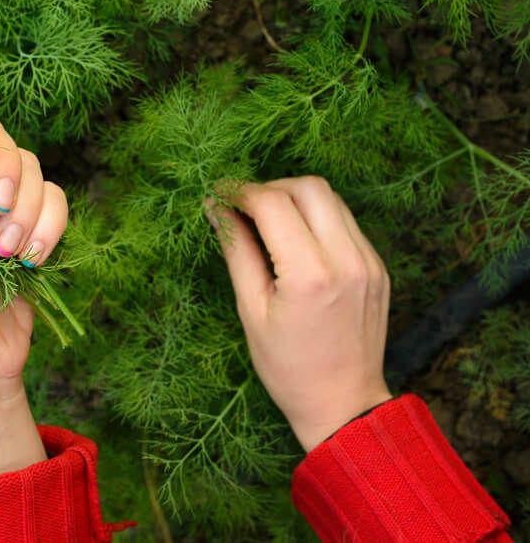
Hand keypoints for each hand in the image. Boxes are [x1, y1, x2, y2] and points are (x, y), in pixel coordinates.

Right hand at [208, 176, 392, 451]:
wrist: (344, 404)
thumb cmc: (288, 367)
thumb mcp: (251, 310)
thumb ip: (236, 251)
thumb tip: (214, 209)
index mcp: (310, 275)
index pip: (273, 203)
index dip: (239, 192)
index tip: (218, 196)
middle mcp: (346, 260)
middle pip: (308, 187)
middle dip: (270, 188)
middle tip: (243, 207)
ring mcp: (368, 262)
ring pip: (331, 199)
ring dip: (295, 198)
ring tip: (267, 221)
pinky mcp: (377, 267)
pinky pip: (346, 223)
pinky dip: (316, 219)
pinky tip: (295, 240)